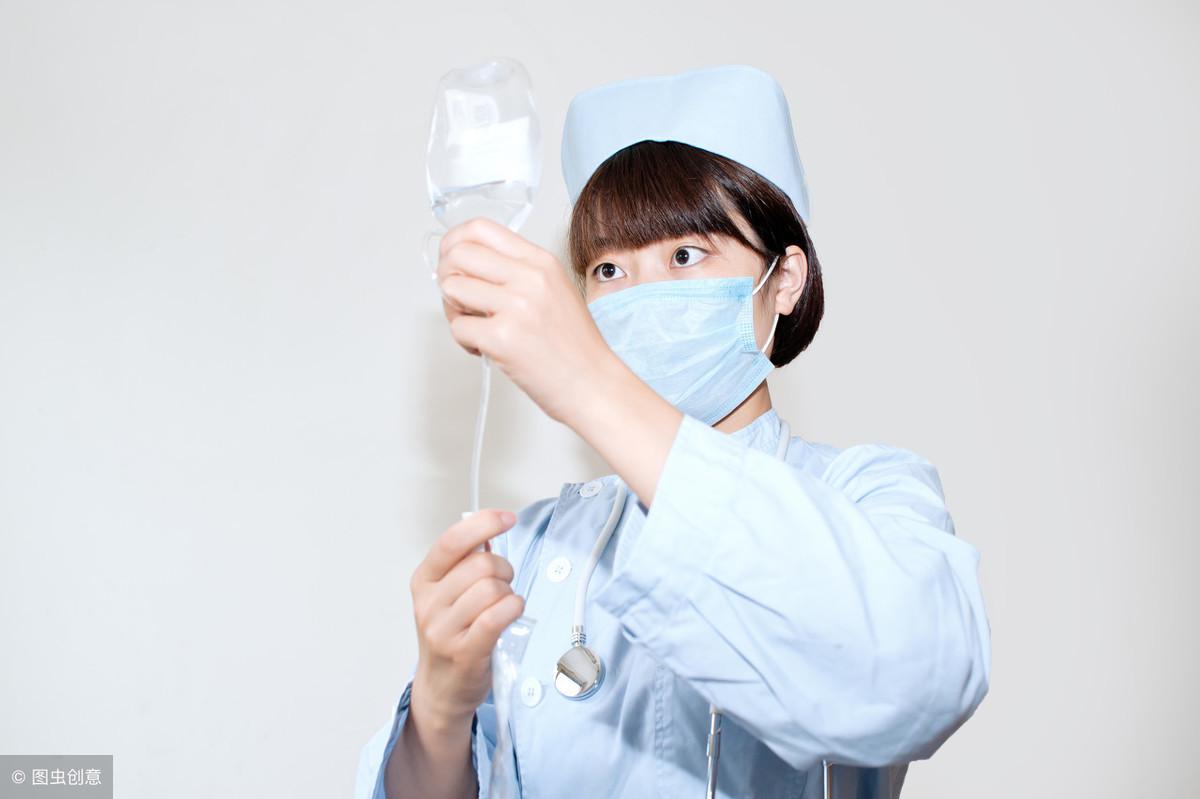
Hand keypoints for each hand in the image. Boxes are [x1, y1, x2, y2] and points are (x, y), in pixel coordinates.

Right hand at [409, 509, 524, 731]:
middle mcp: (429, 603)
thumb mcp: (447, 594)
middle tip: (504, 584)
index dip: (484, 523)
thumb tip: (491, 531)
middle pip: (481, 564)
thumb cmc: (452, 634)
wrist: (441, 688)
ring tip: (503, 606)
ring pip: (492, 589)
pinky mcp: (464, 651)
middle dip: (504, 569)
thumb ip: (465, 564)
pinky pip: (496, 616)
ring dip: (509, 593)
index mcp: (424, 580)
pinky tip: (512, 612)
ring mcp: (443, 629)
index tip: (508, 518)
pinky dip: (513, 608)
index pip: (452, 541)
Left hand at [434, 217, 617, 424]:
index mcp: (541, 262)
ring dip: (454, 311)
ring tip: (475, 327)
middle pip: (458, 255)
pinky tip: (484, 348)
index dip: (454, 242)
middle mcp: (529, 277)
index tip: (451, 260)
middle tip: (460, 300)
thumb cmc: (574, 346)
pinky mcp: (502, 338)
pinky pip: (458, 327)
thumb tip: (467, 264)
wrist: (593, 384)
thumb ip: (516, 272)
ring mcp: (516, 306)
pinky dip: (464, 341)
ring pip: (451, 288)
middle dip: (448, 277)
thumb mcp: (554, 290)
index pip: (480, 229)